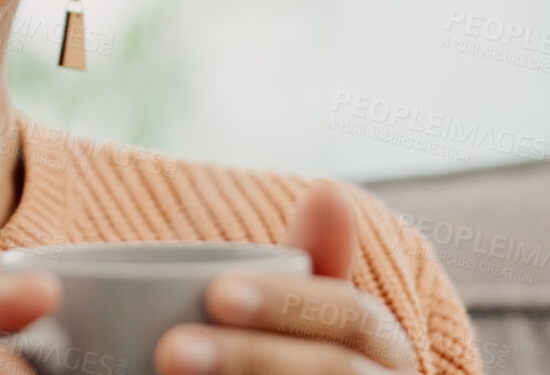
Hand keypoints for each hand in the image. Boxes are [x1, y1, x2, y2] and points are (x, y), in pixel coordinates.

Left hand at [154, 181, 418, 373]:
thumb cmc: (284, 370)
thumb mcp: (293, 327)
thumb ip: (308, 272)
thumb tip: (329, 192)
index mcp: (382, 355)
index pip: (353, 319)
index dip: (290, 303)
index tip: (216, 293)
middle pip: (338, 373)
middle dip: (253, 360)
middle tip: (171, 350)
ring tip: (167, 372)